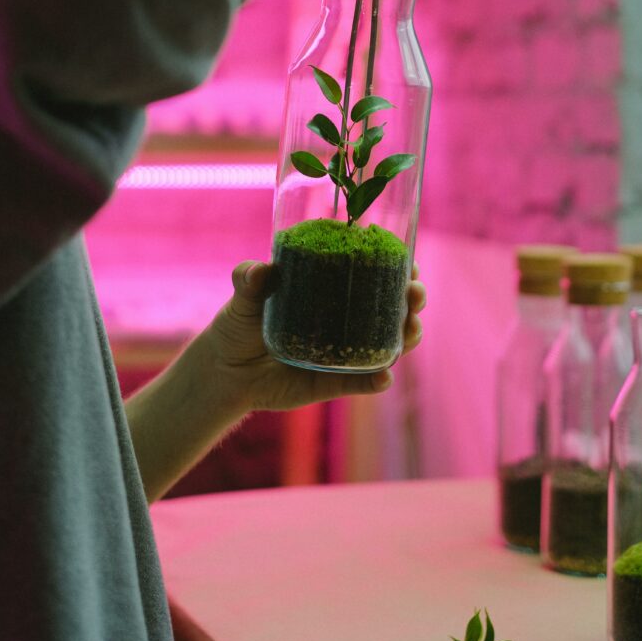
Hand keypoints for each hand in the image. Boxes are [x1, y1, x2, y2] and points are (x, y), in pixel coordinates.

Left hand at [204, 260, 425, 414]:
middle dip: (412, 298)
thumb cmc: (239, 325)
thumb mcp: (244, 298)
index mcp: (332, 289)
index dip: (398, 265)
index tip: (408, 259)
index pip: (374, 272)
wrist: (227, 373)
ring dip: (408, 335)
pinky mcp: (336, 381)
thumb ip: (249, 280)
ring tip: (411, 330)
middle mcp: (346, 319)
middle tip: (414, 292)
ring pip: (389, 343)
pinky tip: (383, 376)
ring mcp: (345, 351)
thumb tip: (260, 272)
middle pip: (393, 306)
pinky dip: (376, 380)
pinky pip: (363, 381)